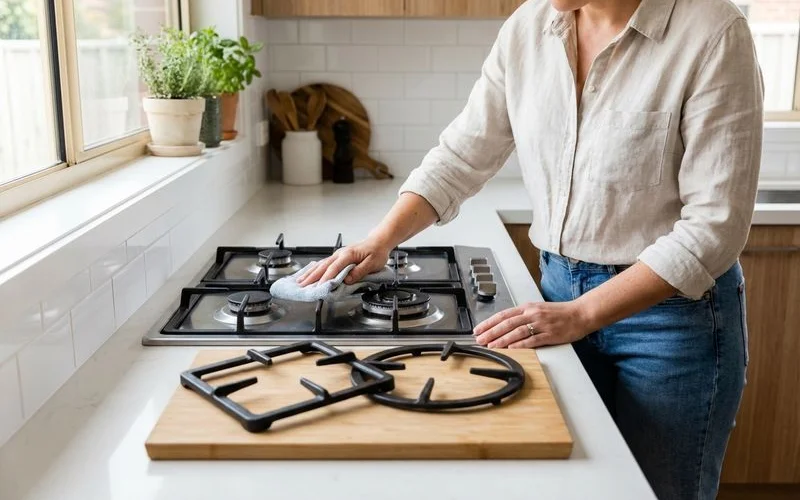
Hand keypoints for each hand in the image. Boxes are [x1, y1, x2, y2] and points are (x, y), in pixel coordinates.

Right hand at [297, 238, 391, 285]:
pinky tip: (308, 273)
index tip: (319, 287)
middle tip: (301, 286)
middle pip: (323, 266)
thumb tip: (348, 279)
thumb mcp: (373, 263)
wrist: (378, 242)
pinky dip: (314, 269)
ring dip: (309, 273)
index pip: (334, 268)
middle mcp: (340, 254)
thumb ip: (360, 271)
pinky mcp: (337, 257)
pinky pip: (323, 264)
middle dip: (311, 277)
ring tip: (299, 281)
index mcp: (348, 255)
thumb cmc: (376, 252)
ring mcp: (338, 255)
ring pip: (320, 264)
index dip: (326, 279)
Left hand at [473, 301, 594, 348]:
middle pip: (507, 323)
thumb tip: (505, 324)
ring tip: (491, 345)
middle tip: (479, 339)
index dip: (489, 322)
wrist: (580, 313)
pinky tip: (511, 348)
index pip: (503, 315)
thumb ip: (523, 316)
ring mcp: (541, 324)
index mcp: (528, 308)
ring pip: (517, 331)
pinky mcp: (550, 335)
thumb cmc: (560, 313)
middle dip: (490, 332)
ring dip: (502, 339)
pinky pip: (532, 340)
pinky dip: (520, 344)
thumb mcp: (538, 309)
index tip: (478, 329)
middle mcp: (532, 314)